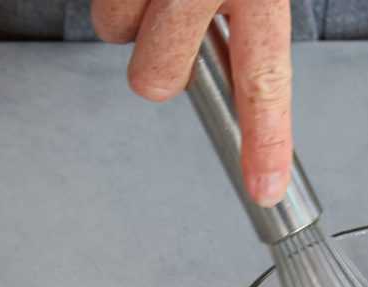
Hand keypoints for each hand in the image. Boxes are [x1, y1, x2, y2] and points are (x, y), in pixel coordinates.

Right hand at [91, 1, 291, 206]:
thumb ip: (249, 19)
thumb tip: (235, 73)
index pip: (263, 81)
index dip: (264, 142)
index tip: (266, 187)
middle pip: (158, 77)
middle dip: (163, 66)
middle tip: (181, 32)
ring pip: (118, 33)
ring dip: (134, 21)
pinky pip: (101, 6)